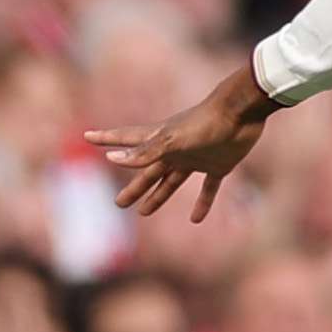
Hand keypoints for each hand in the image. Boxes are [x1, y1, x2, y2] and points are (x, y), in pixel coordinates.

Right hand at [85, 64, 279, 222]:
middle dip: (134, 187)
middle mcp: (174, 150)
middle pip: (148, 172)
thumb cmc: (206, 123)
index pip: (127, 140)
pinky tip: (196, 219)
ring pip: (172, 181)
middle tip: (119, 203)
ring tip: (144, 212)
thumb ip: (145, 152)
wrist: (243, 113)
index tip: (88, 136)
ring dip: (158, 196)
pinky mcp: (218, 165)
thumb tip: (112, 159)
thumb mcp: (172, 140)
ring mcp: (196, 158)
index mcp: (160, 140)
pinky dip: (203, 203)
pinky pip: (208, 188)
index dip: (107, 139)